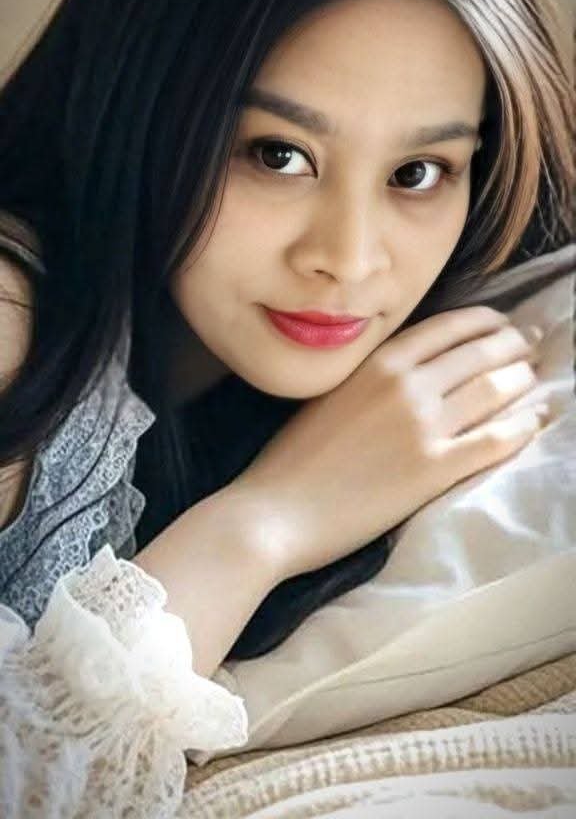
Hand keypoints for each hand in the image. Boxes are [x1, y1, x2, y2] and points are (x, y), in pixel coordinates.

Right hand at [232, 306, 547, 579]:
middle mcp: (407, 384)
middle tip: (530, 347)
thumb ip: (375, 374)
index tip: (502, 324)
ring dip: (522, 381)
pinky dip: (523, 426)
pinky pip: (496, 439)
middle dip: (513, 347)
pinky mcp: (434, 469)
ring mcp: (423, 426)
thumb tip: (418, 369)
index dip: (486, 322)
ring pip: (494, 390)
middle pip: (480, 354)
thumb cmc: (294, 456)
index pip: (449, 327)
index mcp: (379, 361)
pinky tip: (536, 420)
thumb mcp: (332, 393)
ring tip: (534, 381)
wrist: (277, 509)